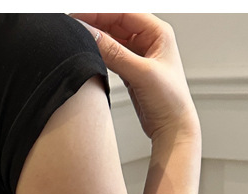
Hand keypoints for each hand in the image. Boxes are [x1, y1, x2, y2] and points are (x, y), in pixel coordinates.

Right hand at [71, 13, 199, 141]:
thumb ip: (115, 53)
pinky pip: (112, 55)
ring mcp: (140, 56)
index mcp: (158, 33)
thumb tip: (91, 34)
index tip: (78, 16)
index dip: (99, 12)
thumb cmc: (170, 100)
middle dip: (95, 22)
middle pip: (116, 23)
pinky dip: (100, 53)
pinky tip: (90, 54)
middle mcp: (150, 40)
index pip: (123, 12)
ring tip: (78, 39)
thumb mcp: (141, 73)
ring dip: (96, 38)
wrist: (173, 128)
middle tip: (74, 26)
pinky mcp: (131, 71)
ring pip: (113, 39)